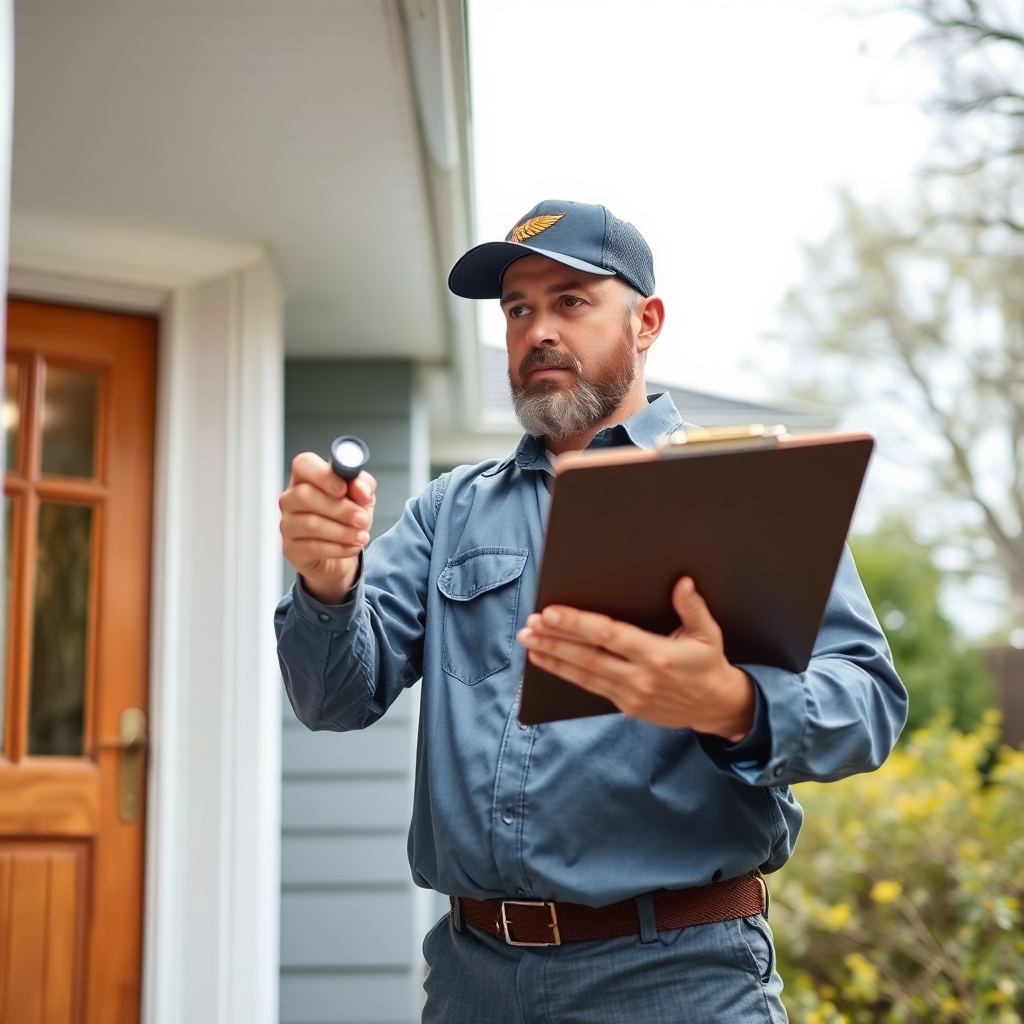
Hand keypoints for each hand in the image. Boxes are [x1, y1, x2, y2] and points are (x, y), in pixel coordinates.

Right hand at [279, 452, 376, 603]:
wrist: (343, 553)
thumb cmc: (348, 518)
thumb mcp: (363, 497)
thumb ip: (364, 485)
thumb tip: (360, 489)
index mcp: (306, 478)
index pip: (303, 464)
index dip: (323, 475)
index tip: (344, 488)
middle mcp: (291, 498)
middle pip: (305, 495)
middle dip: (340, 509)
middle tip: (362, 519)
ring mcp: (287, 524)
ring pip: (311, 524)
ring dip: (343, 532)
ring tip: (362, 536)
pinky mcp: (290, 549)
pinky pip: (313, 547)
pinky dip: (338, 549)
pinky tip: (352, 548)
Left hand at [516, 577, 754, 739]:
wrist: (717, 708)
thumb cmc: (709, 665)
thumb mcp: (709, 634)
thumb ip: (693, 608)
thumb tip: (682, 583)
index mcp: (657, 654)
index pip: (608, 635)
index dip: (577, 624)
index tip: (551, 613)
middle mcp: (640, 677)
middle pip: (588, 657)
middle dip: (554, 641)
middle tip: (528, 628)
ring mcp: (631, 695)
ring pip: (583, 675)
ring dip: (553, 658)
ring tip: (529, 644)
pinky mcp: (626, 707)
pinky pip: (591, 688)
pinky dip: (567, 674)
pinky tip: (548, 662)